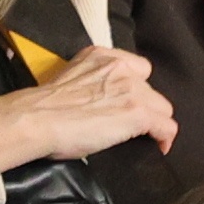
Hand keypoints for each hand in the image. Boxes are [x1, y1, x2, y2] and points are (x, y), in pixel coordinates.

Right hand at [0, 46, 172, 168]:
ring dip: (153, 122)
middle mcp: (120, 68)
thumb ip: (92, 83)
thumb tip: (98, 103)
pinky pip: (167, 126)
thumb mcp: (71, 80)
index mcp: (102, 56)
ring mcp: (132, 90)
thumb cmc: (43, 107)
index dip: (136, 89)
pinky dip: (165, 138)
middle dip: (144, 107)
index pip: (136, 68)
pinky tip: (160, 148)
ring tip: (141, 138)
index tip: (128, 103)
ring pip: (162, 107)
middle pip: (151, 89)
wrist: (36, 118)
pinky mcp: (138, 113)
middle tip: (129, 126)